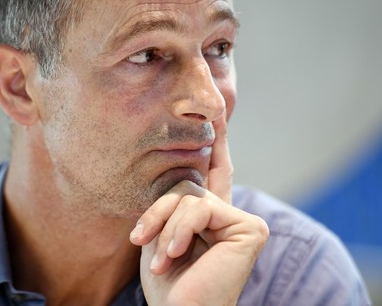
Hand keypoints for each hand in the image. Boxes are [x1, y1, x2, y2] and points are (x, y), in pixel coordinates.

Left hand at [130, 116, 268, 305]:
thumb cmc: (166, 281)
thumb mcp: (159, 232)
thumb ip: (174, 201)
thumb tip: (180, 171)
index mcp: (208, 215)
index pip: (213, 170)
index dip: (217, 140)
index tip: (217, 110)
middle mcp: (228, 213)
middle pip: (184, 183)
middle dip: (157, 210)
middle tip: (140, 239)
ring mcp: (242, 220)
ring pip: (189, 194)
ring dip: (165, 226)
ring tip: (161, 258)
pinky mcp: (251, 229)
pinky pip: (201, 207)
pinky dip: (180, 230)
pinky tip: (176, 254)